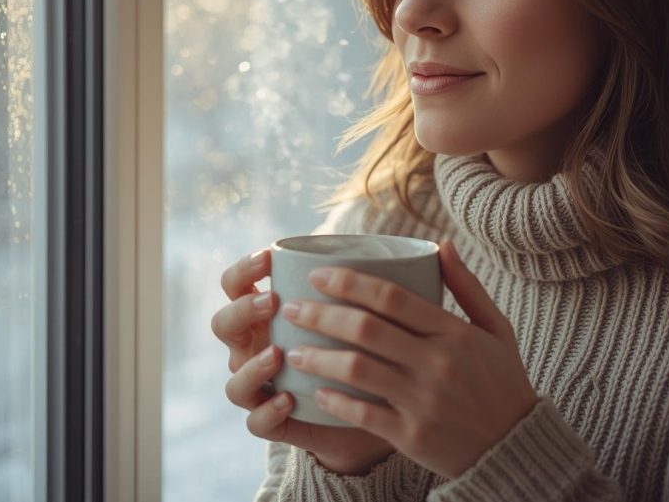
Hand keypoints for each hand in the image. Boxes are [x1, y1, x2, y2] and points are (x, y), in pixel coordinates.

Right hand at [211, 249, 393, 474]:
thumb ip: (405, 284)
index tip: (269, 255)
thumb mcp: (388, 317)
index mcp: (274, 315)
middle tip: (273, 300)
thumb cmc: (382, 355)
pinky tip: (288, 398)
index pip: (240, 284)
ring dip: (253, 364)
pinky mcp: (279, 424)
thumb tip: (444, 244)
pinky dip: (268, 411)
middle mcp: (261, 349)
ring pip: (234, 380)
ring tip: (279, 355)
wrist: (385, 416)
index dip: (245, 268)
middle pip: (224, 326)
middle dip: (241, 310)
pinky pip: (257, 423)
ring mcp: (265, 389)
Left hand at [281, 240, 537, 478]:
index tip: (317, 275)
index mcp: (454, 332)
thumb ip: (467, 286)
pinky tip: (316, 392)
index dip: (349, 282)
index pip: (391, 297)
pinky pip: (363, 414)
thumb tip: (442, 243)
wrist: (517, 447)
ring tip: (292, 351)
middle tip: (290, 308)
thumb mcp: (496, 328)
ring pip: (357, 370)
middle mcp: (437, 363)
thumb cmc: (502, 381)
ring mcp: (424, 401)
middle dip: (320, 315)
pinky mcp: (413, 436)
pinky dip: (335, 402)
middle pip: (365, 329)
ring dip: (318, 358)